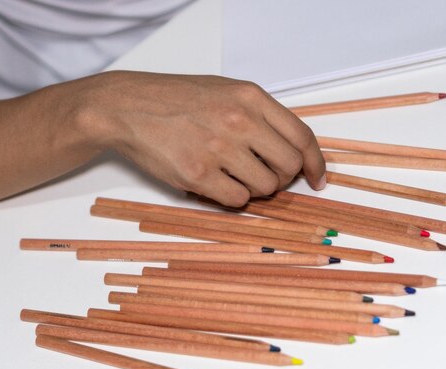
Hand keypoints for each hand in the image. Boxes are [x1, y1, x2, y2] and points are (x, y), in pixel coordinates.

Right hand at [77, 71, 325, 205]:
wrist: (128, 107)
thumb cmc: (176, 99)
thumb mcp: (225, 91)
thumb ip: (259, 115)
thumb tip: (290, 149)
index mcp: (251, 98)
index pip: (302, 136)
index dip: (316, 163)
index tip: (317, 179)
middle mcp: (239, 121)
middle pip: (288, 167)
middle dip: (282, 179)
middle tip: (264, 177)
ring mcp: (218, 149)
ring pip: (265, 188)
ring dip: (255, 189)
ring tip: (233, 177)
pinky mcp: (198, 174)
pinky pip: (237, 201)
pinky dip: (232, 198)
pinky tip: (216, 184)